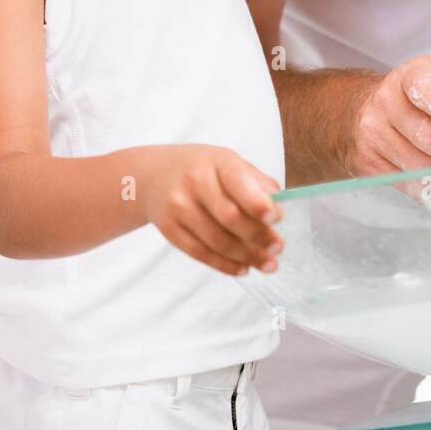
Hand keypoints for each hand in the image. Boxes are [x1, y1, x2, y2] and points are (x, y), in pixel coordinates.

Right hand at [139, 146, 283, 275]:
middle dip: (258, 236)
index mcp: (216, 161)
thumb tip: (278, 203)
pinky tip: (243, 268)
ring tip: (268, 264)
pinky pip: (200, 253)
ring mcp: (179, 207)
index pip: (238, 182)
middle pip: (230, 217)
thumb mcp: (226, 161)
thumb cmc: (201, 168)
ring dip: (246, 256)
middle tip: (278, 247)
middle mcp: (194, 182)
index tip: (276, 219)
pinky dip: (225, 265)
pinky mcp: (170, 230)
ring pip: (217, 240)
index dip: (258, 203)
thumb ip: (254, 180)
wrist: (152, 176)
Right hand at [340, 55, 430, 178]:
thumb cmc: (418, 97)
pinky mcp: (366, 162)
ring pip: (421, 168)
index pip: (428, 91)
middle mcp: (385, 101)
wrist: (372, 109)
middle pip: (428, 137)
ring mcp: (371, 132)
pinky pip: (410, 186)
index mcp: (409, 76)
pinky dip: (429, 184)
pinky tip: (428, 169)